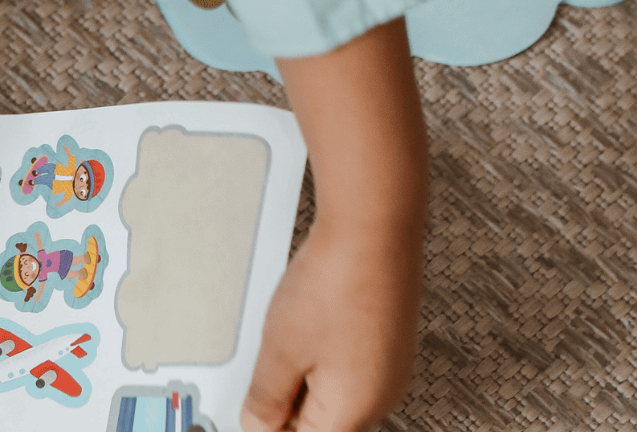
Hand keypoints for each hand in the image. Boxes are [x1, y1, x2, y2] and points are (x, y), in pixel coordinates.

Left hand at [249, 19, 429, 430]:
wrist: (374, 225)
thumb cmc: (333, 283)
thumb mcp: (280, 349)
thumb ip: (267, 398)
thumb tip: (258, 426)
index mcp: (354, 410)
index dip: (267, 423)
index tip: (247, 404)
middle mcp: (381, 395)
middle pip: (319, 418)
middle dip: (283, 397)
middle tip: (258, 364)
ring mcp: (388, 365)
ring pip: (330, 387)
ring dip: (298, 370)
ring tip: (281, 331)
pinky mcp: (387, 336)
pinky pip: (345, 360)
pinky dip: (317, 348)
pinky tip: (302, 318)